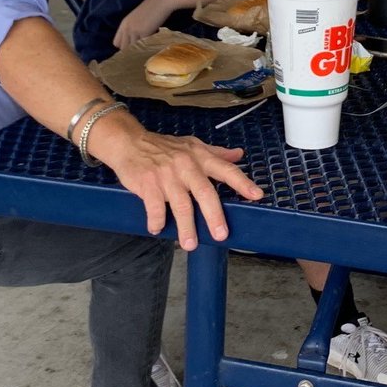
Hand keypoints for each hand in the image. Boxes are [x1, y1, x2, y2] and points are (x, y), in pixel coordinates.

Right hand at [96, 126, 263, 250]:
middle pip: (205, 192)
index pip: (226, 170)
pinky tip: (158, 229)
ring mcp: (167, 175)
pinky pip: (154, 207)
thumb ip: (216, 153)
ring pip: (180, 205)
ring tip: (190, 244)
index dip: (242, 183)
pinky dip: (156, 220)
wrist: (130, 142)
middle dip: (214, 215)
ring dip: (186, 227)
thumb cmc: (163, 147)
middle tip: (220, 234)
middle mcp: (186, 166)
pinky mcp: (148, 184)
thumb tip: (239, 155)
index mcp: (200, 157)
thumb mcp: (192, 145)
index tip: (256, 195)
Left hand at [113, 0, 173, 50]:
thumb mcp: (137, 17)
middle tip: (140, 50)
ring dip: (139, 50)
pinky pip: (143, 45)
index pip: (117, 42)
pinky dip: (147, 47)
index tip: (132, 47)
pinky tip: (152, 43)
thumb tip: (135, 38)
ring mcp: (134, 31)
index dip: (124, 46)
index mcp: (123, 24)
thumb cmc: (152, 7)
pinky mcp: (144, 33)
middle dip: (130, 50)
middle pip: (123, 48)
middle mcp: (126, 28)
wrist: (161, 1)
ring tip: (146, 49)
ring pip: (132, 48)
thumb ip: (133, 27)